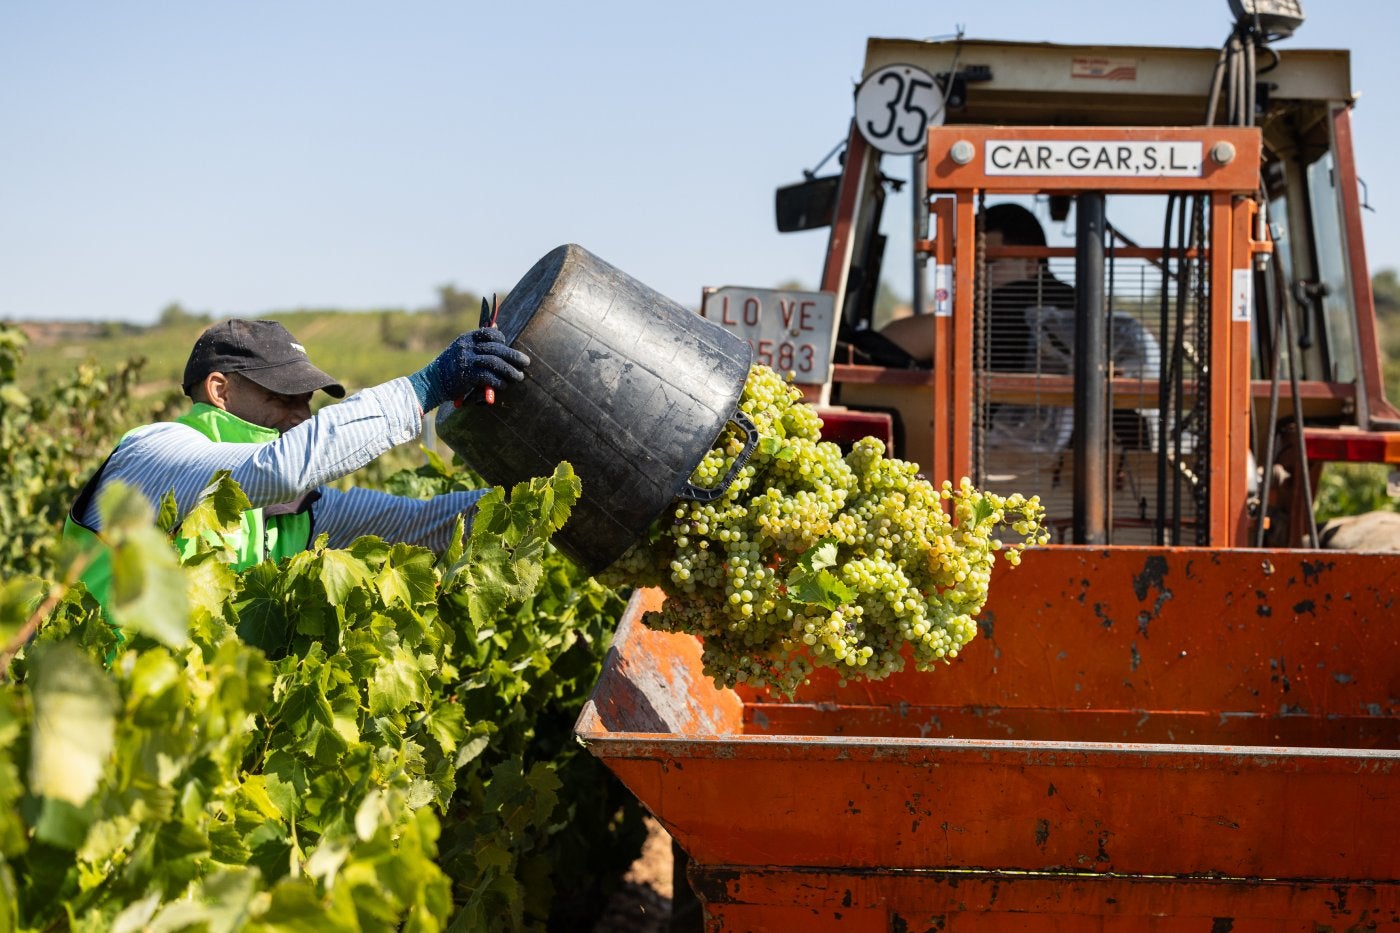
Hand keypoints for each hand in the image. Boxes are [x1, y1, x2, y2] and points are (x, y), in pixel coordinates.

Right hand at [409, 328, 530, 410]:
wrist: (432, 382)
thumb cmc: (451, 366)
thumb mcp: (461, 348)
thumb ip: (478, 341)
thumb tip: (496, 328)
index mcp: (467, 338)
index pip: (489, 333)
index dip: (502, 340)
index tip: (507, 347)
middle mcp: (467, 347)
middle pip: (496, 349)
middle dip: (513, 356)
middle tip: (526, 362)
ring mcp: (467, 361)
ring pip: (495, 363)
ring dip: (510, 371)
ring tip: (519, 377)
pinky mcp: (467, 376)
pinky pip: (489, 377)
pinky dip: (499, 382)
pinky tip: (503, 385)